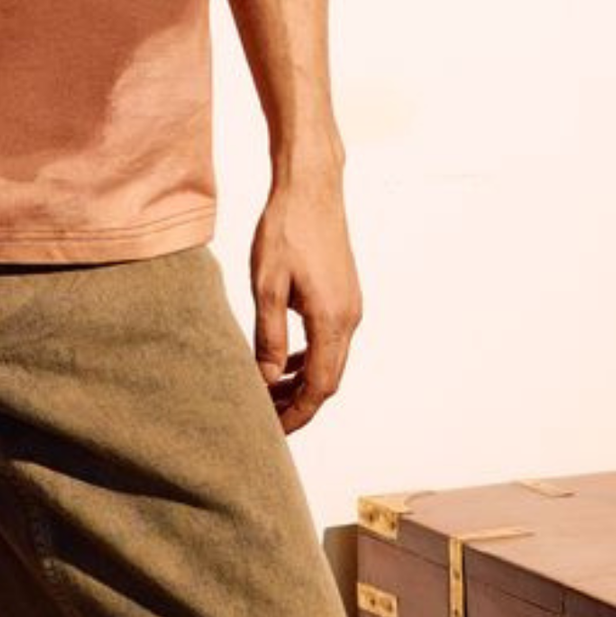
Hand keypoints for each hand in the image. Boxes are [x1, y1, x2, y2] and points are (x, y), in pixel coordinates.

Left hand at [250, 176, 362, 434]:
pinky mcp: (345, 294)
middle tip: (265, 418)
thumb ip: (268, 338)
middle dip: (298, 404)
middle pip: (328, 380)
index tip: (271, 431)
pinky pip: (331, 340)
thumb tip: (266, 381)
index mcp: (332, 320)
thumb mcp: (267, 286)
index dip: (296, 414)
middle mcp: (350, 318)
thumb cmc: (286, 228)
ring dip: (303, 381)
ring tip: (270, 393)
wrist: (312, 185)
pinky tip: (286, 358)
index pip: (318, 387)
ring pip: (330, 361)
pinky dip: (309, 358)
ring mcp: (351, 305)